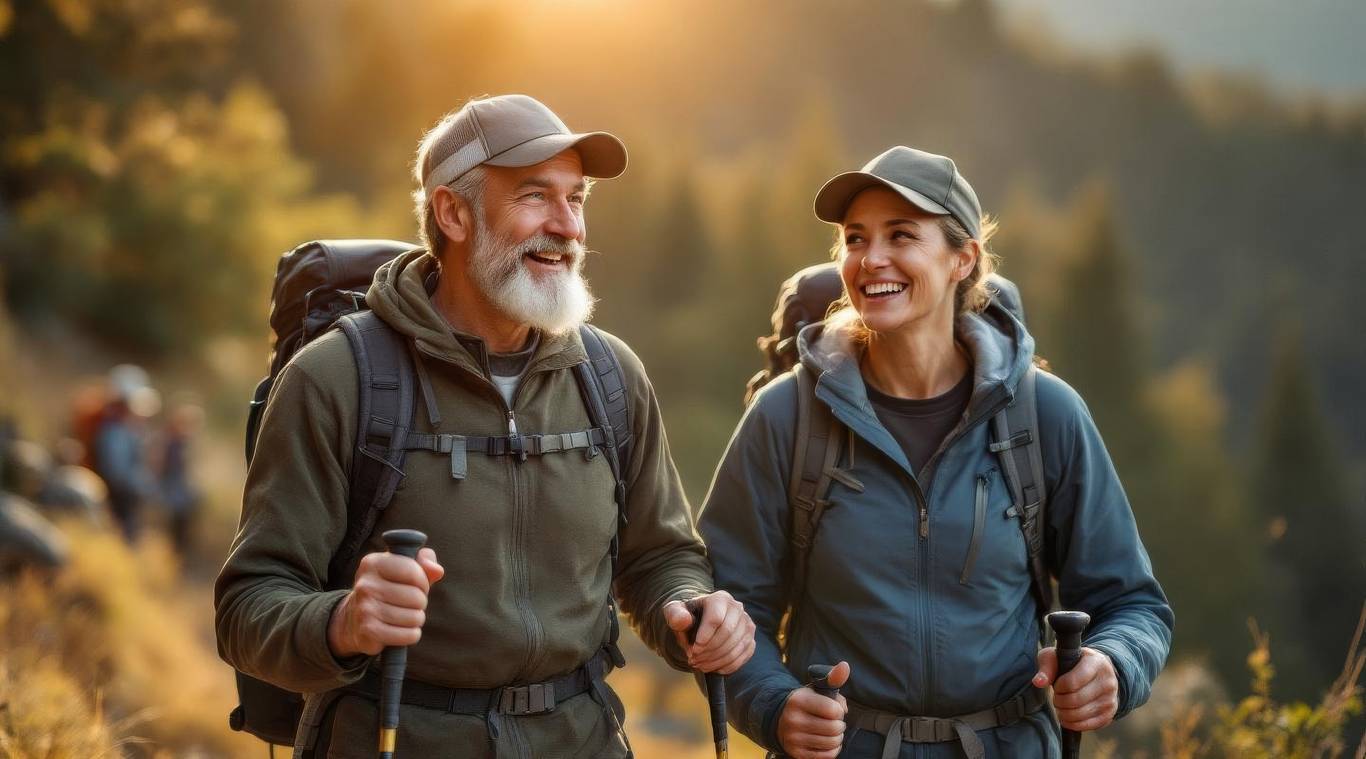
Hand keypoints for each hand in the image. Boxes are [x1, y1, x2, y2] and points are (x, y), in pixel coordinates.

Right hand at [327, 547, 444, 656]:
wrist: (355, 619)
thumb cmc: (389, 588)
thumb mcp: (404, 568)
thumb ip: (425, 560)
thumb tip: (437, 570)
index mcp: (373, 563)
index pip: (413, 572)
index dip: (423, 582)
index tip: (416, 586)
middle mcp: (366, 584)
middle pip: (416, 597)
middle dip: (420, 603)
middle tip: (409, 604)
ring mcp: (365, 608)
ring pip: (414, 617)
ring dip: (417, 619)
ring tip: (406, 616)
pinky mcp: (368, 631)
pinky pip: (407, 635)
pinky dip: (412, 635)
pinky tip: (404, 630)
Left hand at [662, 590, 755, 673]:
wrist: (701, 622)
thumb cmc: (688, 617)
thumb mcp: (675, 613)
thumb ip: (675, 615)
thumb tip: (683, 620)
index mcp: (720, 598)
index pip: (716, 618)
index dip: (704, 637)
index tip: (693, 650)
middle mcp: (737, 608)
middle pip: (727, 633)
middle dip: (709, 651)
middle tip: (694, 660)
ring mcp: (747, 625)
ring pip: (735, 647)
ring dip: (716, 660)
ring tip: (700, 665)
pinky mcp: (750, 640)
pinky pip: (742, 657)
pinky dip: (727, 666)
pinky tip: (714, 667)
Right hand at [778, 661, 849, 758]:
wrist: (781, 721)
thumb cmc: (807, 703)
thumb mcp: (817, 688)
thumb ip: (833, 677)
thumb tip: (845, 666)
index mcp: (799, 700)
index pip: (833, 710)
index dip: (838, 710)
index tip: (833, 709)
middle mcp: (794, 720)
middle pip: (835, 728)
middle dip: (839, 725)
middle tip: (833, 722)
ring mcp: (794, 739)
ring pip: (832, 743)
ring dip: (837, 737)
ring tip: (831, 731)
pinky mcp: (797, 753)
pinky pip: (827, 756)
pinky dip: (832, 749)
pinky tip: (827, 742)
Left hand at [1033, 646, 1118, 731]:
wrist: (1095, 670)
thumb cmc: (1071, 662)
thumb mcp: (1056, 656)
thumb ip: (1047, 667)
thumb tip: (1038, 682)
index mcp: (1096, 662)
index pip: (1072, 682)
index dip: (1059, 687)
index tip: (1057, 685)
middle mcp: (1108, 681)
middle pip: (1075, 700)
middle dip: (1059, 701)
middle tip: (1057, 697)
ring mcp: (1111, 698)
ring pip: (1080, 714)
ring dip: (1064, 713)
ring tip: (1061, 706)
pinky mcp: (1110, 713)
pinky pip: (1088, 725)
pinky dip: (1072, 724)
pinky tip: (1067, 716)